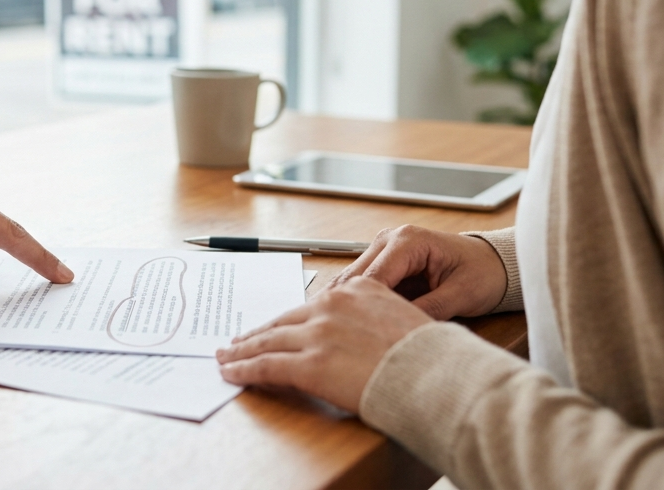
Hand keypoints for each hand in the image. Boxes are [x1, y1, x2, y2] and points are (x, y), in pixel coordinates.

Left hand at [216, 277, 431, 411]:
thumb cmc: (432, 355)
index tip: (274, 326)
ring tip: (226, 356)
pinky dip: (243, 369)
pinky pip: (265, 365)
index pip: (311, 305)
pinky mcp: (309, 364)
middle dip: (258, 333)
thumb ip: (376, 318)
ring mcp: (318, 333)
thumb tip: (363, 336)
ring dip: (242, 350)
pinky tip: (230, 372)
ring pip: (267, 340)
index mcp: (358, 289)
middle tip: (238, 341)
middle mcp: (333, 305)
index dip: (287, 319)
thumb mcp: (406, 319)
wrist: (437, 373)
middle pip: (284, 320)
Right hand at [330, 224, 506, 319]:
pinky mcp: (384, 263)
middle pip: (353, 277)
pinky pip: (364, 285)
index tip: (357, 334)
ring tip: (347, 334)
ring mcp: (384, 250)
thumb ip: (428, 310)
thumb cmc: (483, 273)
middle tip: (343, 337)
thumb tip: (398, 330)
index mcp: (408, 241)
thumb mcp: (461, 295)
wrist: (495, 263)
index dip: (362, 307)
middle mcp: (389, 239)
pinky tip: (358, 326)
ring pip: (352, 282)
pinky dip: (359, 304)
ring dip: (350, 306)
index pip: (372, 276)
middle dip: (347, 306)